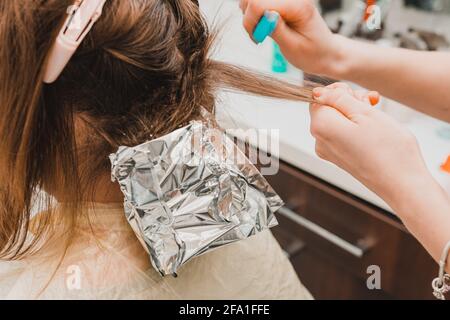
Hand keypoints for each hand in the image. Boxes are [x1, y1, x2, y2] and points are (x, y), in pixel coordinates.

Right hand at [239, 0, 342, 75]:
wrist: (325, 53)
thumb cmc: (312, 53)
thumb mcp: (294, 47)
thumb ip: (278, 30)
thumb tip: (264, 15)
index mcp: (298, 6)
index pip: (259, 4)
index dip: (251, 22)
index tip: (258, 38)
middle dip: (249, 18)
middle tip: (258, 35)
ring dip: (250, 15)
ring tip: (261, 31)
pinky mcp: (282, 2)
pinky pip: (259, 2)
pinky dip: (255, 13)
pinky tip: (263, 25)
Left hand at [310, 83, 429, 203]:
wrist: (402, 184)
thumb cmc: (388, 149)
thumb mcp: (365, 113)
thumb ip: (338, 99)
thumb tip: (318, 92)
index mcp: (321, 126)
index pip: (319, 97)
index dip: (339, 91)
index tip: (360, 96)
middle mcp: (318, 140)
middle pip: (327, 109)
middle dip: (348, 101)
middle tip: (372, 104)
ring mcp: (328, 152)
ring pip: (336, 121)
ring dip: (355, 113)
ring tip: (376, 116)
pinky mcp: (339, 159)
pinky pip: (341, 135)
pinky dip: (355, 128)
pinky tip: (373, 129)